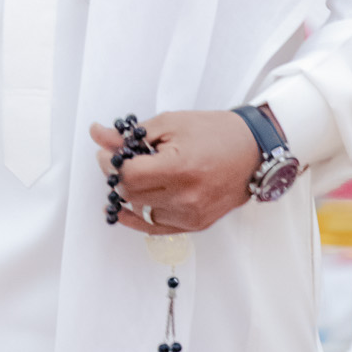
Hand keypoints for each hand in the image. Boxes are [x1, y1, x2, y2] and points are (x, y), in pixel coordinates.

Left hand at [90, 110, 262, 232]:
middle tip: (117, 161)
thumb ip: (131, 135)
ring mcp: (192, 215)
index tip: (108, 152)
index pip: (129, 174)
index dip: (110, 163)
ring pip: (141, 211)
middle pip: (132, 194)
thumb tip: (98, 134)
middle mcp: (186, 197)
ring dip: (130, 194)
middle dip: (117, 176)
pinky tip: (126, 206)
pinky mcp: (196, 225)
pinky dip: (138, 216)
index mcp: (180, 168)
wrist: (253, 151)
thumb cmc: (214, 132)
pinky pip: (156, 227)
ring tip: (133, 176)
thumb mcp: (170, 123)